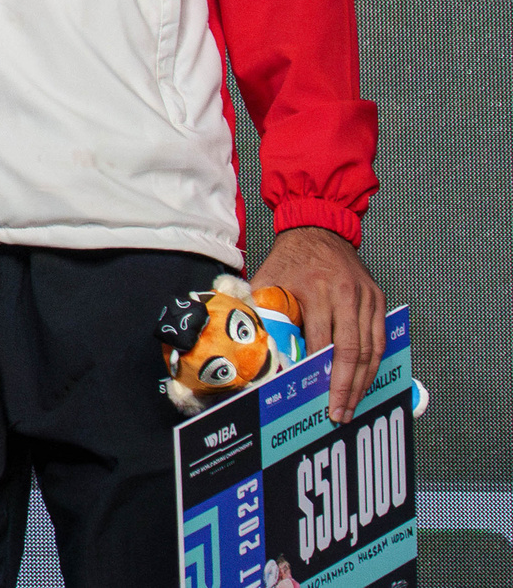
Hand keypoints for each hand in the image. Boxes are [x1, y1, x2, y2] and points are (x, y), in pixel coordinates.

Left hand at [252, 225, 386, 421]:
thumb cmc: (290, 257)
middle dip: (345, 386)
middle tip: (339, 412)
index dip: (318, 371)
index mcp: (316, 290)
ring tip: (353, 404)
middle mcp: (346, 294)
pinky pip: (381, 338)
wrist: (317, 228)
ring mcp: (366, 297)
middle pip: (351, 351)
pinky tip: (367, 381)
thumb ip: (264, 311)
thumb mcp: (268, 280)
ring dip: (363, 381)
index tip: (312, 394)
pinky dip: (375, 363)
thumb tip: (258, 348)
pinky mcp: (378, 299)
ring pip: (371, 349)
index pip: (321, 340)